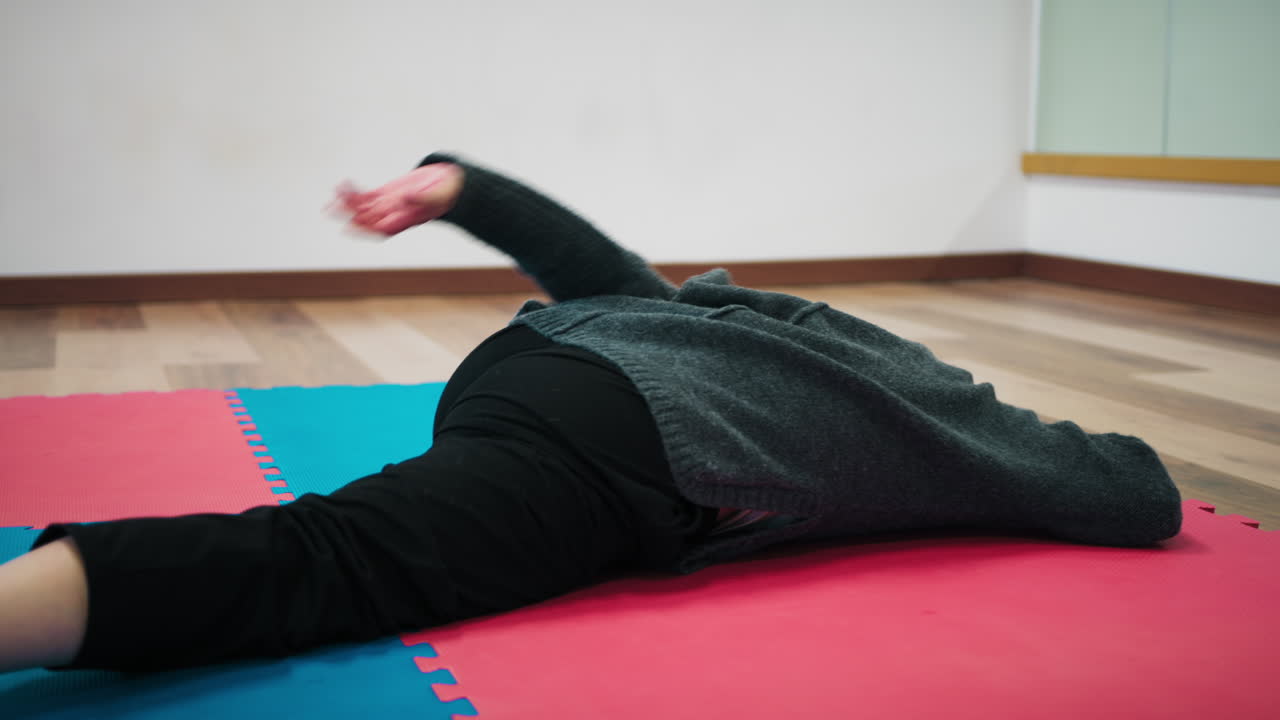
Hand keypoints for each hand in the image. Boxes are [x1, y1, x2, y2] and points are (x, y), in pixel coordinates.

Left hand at [331, 163, 463, 236]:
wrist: (453, 186)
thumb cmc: (450, 193)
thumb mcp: (441, 194)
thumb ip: (424, 198)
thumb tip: (406, 197)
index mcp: (409, 218)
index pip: (384, 227)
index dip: (367, 228)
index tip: (351, 225)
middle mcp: (397, 214)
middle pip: (369, 219)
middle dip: (350, 214)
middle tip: (332, 209)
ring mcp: (391, 204)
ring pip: (365, 208)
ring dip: (348, 204)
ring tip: (333, 199)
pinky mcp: (388, 193)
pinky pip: (368, 196)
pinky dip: (355, 193)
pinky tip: (343, 186)